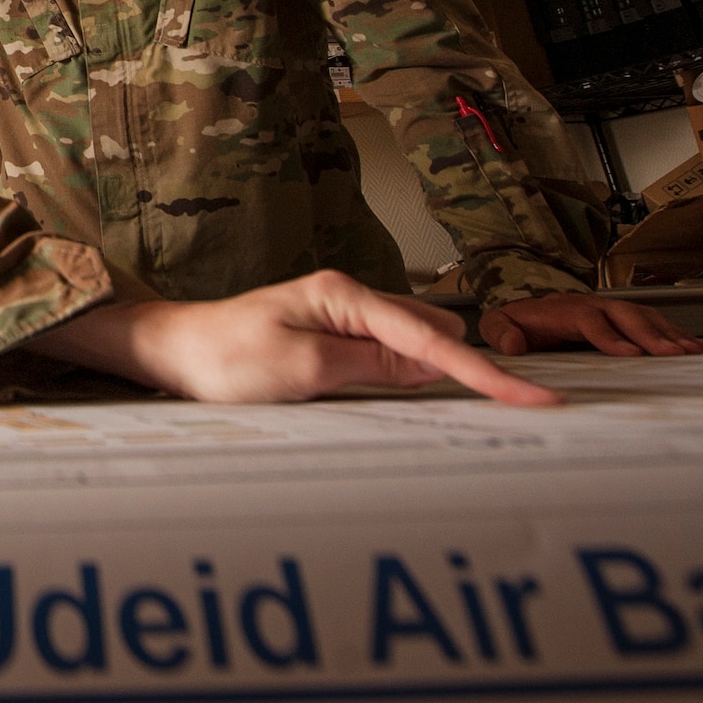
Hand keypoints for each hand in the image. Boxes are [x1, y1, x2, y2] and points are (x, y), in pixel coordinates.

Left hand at [35, 270, 560, 405]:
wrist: (170, 352)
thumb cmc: (221, 358)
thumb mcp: (302, 370)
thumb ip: (373, 366)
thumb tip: (435, 364)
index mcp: (345, 296)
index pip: (431, 339)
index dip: (485, 373)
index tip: (532, 397)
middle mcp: (348, 299)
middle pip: (434, 334)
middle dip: (468, 369)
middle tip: (514, 405)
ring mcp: (340, 318)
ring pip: (413, 345)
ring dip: (435, 376)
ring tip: (457, 404)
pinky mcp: (331, 339)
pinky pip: (387, 355)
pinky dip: (405, 377)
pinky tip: (411, 395)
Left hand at [479, 292, 702, 357]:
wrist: (527, 309)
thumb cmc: (517, 322)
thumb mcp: (498, 325)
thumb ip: (502, 333)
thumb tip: (514, 345)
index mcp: (564, 309)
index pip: (590, 320)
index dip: (610, 336)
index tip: (629, 354)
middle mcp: (592, 304)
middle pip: (626, 315)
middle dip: (651, 335)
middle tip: (673, 354)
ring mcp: (610, 309)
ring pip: (645, 317)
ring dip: (671, 333)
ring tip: (693, 351)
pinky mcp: (624, 318)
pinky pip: (655, 322)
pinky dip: (678, 333)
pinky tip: (699, 346)